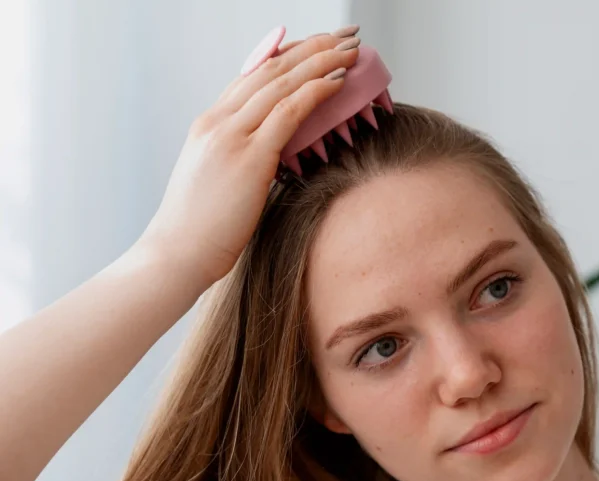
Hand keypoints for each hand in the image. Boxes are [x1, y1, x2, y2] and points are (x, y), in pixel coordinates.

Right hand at [139, 27, 360, 287]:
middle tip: (345, 35)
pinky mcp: (248, 156)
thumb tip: (270, 162)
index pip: (253, 76)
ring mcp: (230, 135)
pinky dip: (316, 90)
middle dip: (312, 48)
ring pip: (282, 82)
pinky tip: (340, 79)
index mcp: (209, 125)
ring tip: (351, 48)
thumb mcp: (219, 184)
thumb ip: (242, 162)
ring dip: (321, 60)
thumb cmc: (200, 232)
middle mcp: (217, 121)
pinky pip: (289, 112)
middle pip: (271, 69)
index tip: (316, 46)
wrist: (175, 255)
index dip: (288, 56)